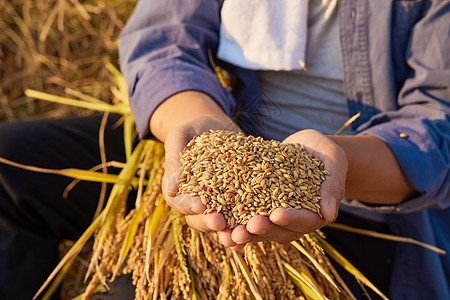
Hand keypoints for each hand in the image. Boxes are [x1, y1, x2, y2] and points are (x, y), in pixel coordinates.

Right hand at [162, 115, 241, 231]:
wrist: (217, 128)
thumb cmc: (194, 128)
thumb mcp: (181, 135)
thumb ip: (174, 156)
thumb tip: (172, 185)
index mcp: (176, 189)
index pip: (179, 201)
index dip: (189, 205)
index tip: (201, 204)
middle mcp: (193, 203)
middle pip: (197, 219)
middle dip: (208, 222)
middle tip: (220, 223)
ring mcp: (215, 206)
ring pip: (218, 225)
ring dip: (227, 231)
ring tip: (239, 234)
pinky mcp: (234, 203)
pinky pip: (239, 218)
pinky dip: (245, 225)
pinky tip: (256, 228)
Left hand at [218, 129, 347, 249]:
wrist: (308, 149)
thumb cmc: (325, 154)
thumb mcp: (333, 162)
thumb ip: (332, 186)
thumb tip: (329, 214)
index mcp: (315, 213)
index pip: (304, 220)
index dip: (291, 219)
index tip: (277, 215)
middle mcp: (293, 221)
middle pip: (279, 231)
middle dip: (263, 230)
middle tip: (248, 227)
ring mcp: (274, 217)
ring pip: (259, 231)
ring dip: (244, 234)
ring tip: (228, 234)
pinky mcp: (259, 208)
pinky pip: (245, 220)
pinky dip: (233, 226)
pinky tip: (219, 230)